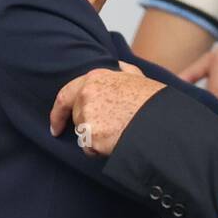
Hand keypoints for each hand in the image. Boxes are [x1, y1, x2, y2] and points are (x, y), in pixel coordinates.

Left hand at [50, 63, 164, 156]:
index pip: (65, 96)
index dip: (57, 114)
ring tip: (120, 132)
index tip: (55, 127)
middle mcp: (86, 95)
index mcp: (94, 79)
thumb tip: (120, 66)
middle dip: (89, 128)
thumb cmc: (152, 101)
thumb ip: (124, 71)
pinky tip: (118, 142)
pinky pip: (90, 149)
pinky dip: (101, 151)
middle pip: (77, 119)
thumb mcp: (138, 78)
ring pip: (83, 136)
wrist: (162, 120)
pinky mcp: (92, 136)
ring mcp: (88, 115)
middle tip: (112, 129)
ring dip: (97, 139)